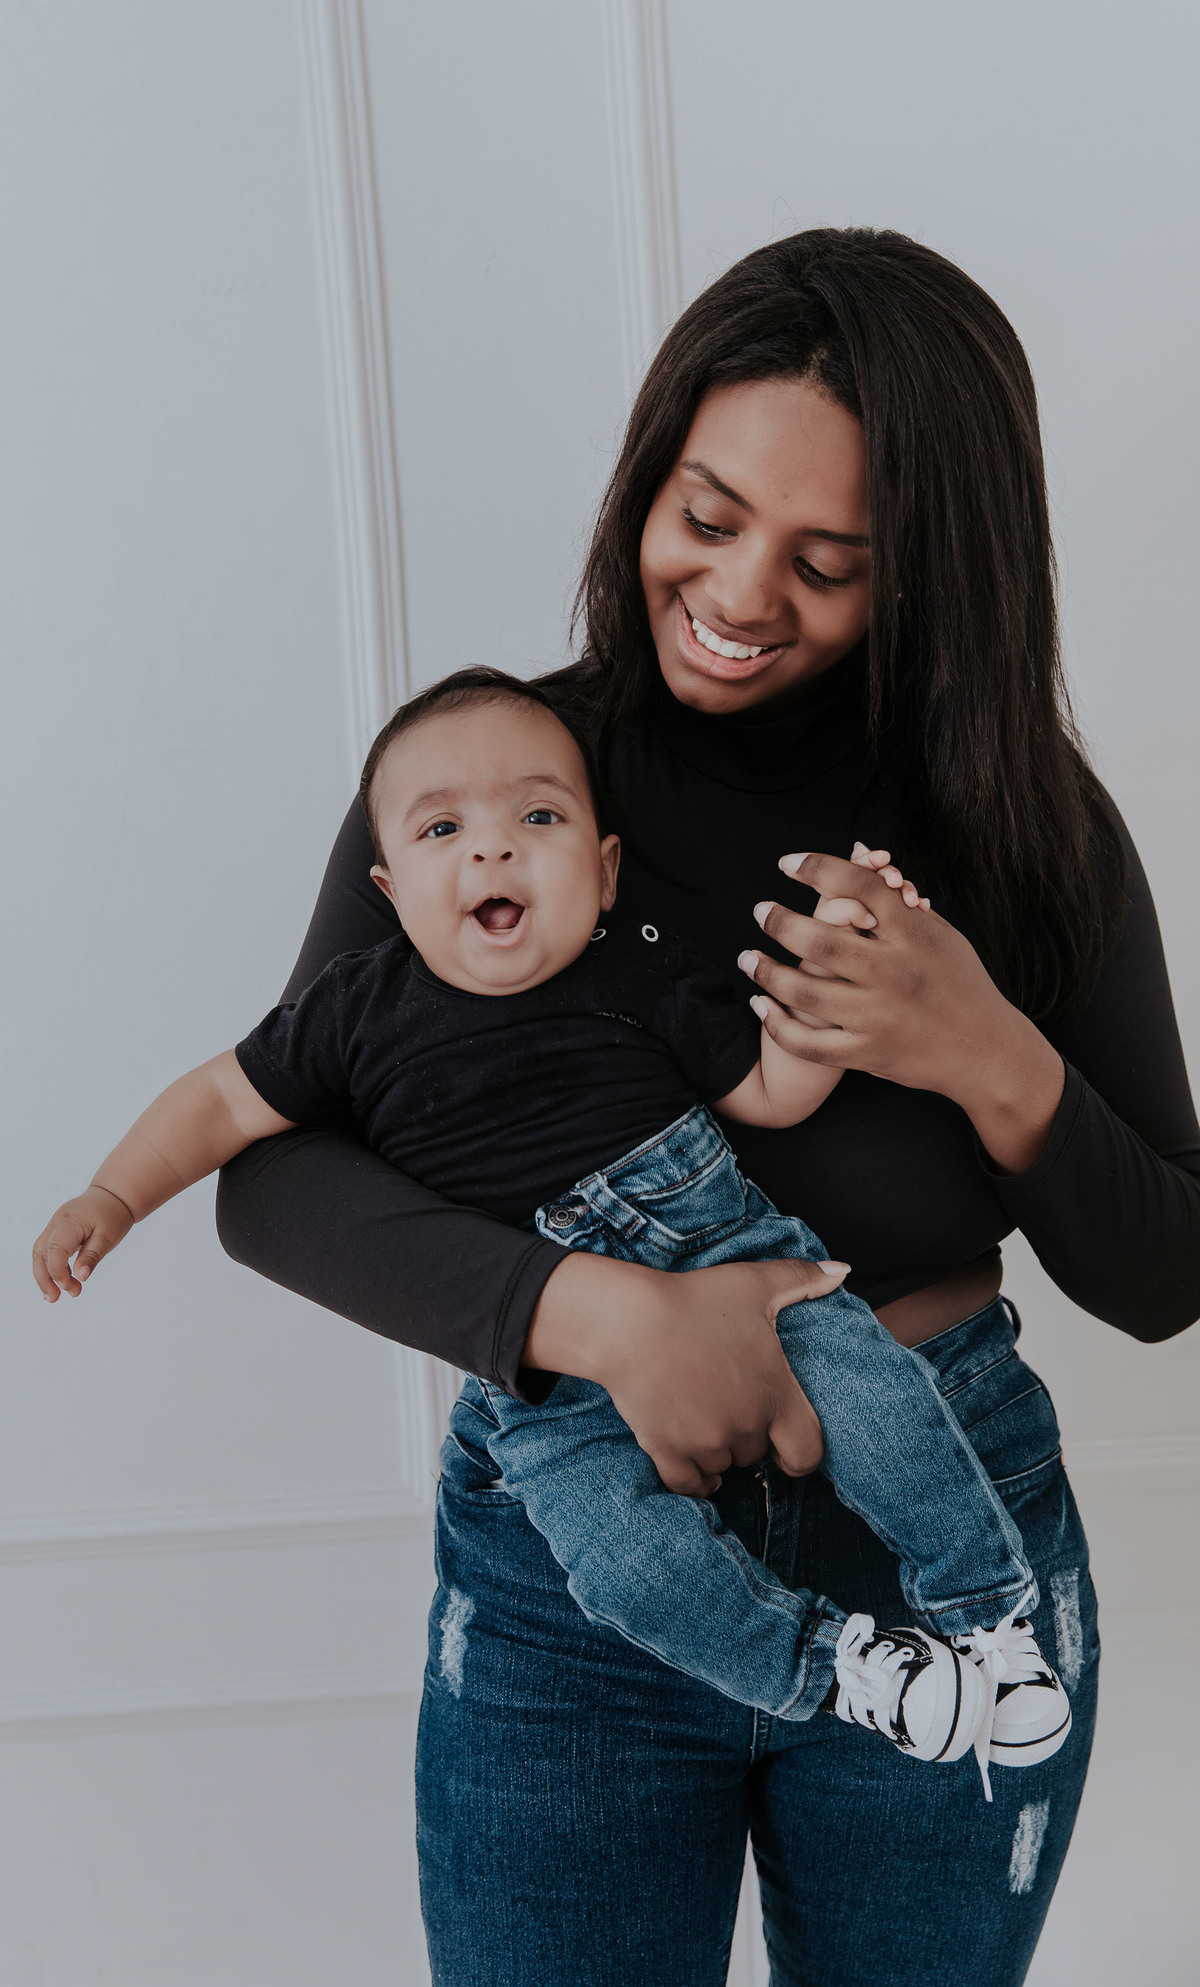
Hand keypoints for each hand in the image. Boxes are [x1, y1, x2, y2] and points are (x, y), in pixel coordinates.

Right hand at [32, 1187, 133, 1300]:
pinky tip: (61, 1282)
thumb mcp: (108, 1237)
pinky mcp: (56, 1231)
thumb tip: (81, 1277)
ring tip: (56, 1295)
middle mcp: (56, 1223)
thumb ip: (92, 1256)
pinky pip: (47, 1251)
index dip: (57, 1271)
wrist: (112, 1195)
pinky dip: (50, 1267)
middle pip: (40, 1253)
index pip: (54, 1249)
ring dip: (45, 1275)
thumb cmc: (112, 1214)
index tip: (69, 1287)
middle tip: (54, 1299)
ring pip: (40, 1253)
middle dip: (44, 1278)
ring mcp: (54, 1226)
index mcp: (69, 1222)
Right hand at [524, 1251, 848, 1494]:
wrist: (629, 1322)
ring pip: (723, 1467)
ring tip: (708, 1422)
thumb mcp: (753, 1283)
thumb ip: (801, 1278)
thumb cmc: (693, 1300)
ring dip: (720, 1453)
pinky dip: (694, 1479)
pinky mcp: (667, 1451)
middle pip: (757, 1455)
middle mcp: (744, 1426)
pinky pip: (688, 1483)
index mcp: (774, 1395)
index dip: (800, 1454)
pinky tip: (695, 1463)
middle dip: (750, 1438)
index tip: (787, 1446)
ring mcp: (705, 1443)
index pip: (807, 1452)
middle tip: (733, 1410)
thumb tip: (841, 1271)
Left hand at [740, 848, 1064, 1172]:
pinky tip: (760, 1006)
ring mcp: (880, 1016)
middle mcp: (895, 973)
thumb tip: (856, 855)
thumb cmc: (961, 983)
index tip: (786, 863)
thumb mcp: (940, 935)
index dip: (818, 868)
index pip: (860, 886)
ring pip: (806, 992)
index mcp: (915, 935)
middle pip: (821, 940)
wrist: (987, 1051)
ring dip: (767, 973)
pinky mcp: (869, 1052)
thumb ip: (896, 902)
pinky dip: (778, 1025)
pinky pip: (810, 1043)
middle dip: (780, 922)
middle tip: (760, 911)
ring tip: (748, 957)